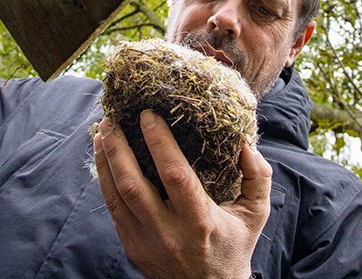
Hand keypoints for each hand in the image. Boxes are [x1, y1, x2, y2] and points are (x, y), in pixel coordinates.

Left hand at [94, 110, 270, 278]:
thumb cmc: (234, 247)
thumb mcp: (255, 214)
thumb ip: (257, 177)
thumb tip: (246, 144)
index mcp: (199, 220)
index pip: (174, 174)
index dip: (158, 141)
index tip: (148, 115)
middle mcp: (167, 232)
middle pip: (133, 184)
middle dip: (119, 147)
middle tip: (113, 118)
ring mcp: (144, 241)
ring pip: (115, 195)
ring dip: (105, 160)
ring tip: (103, 132)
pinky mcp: (131, 246)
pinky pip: (112, 208)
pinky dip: (105, 180)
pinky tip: (104, 158)